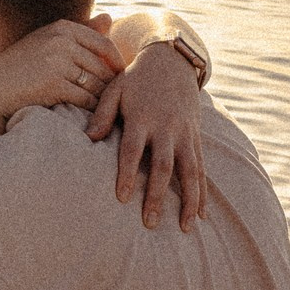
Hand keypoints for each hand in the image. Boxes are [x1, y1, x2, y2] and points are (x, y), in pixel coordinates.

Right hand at [0, 17, 123, 129]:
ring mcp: (57, 61)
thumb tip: (110, 17)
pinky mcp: (54, 84)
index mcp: (62, 27)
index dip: (116, 63)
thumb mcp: (48, 42)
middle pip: (102, 66)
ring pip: (96, 84)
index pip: (104, 44)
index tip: (118, 78)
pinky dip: (91, 110)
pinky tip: (90, 117)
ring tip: (104, 109)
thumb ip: (80, 31)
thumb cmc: (23, 68)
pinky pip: (86, 99)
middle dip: (110, 85)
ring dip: (102, 99)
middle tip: (114, 100)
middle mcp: (61, 40)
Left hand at [89, 33, 206, 227]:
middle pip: (163, 166)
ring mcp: (184, 133)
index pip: (133, 149)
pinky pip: (201, 167)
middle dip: (157, 196)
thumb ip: (102, 114)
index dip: (127, 173)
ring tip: (184, 227)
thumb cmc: (136, 78)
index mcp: (142, 117)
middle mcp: (166, 127)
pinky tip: (201, 213)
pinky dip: (202, 191)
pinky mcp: (195, 137)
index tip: (121, 197)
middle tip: (149, 223)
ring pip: (189, 171)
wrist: (172, 61)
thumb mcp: (115, 89)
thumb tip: (87, 139)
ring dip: (188, 200)